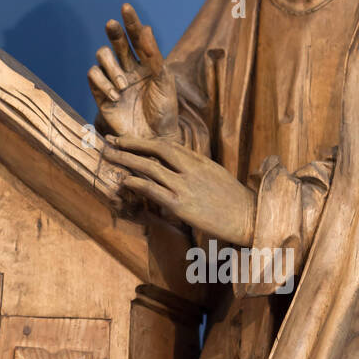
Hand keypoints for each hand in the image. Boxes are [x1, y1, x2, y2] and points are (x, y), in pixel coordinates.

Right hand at [88, 4, 179, 140]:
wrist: (153, 140)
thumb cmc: (164, 112)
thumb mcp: (164, 82)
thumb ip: (155, 57)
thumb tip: (146, 28)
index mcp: (147, 64)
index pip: (138, 38)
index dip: (131, 22)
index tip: (126, 7)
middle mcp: (128, 69)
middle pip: (116, 42)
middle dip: (114, 32)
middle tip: (112, 25)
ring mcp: (114, 81)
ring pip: (102, 57)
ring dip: (112, 67)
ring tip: (124, 85)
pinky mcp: (101, 94)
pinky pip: (93, 75)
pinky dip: (102, 82)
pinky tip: (115, 95)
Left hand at [102, 135, 254, 246]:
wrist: (249, 218)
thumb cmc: (234, 201)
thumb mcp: (216, 175)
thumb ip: (196, 168)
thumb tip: (179, 166)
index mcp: (200, 161)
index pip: (167, 145)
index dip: (144, 141)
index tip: (127, 139)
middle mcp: (191, 169)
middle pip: (156, 149)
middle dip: (130, 144)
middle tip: (110, 140)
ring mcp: (185, 186)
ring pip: (150, 167)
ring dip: (126, 160)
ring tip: (109, 156)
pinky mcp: (181, 205)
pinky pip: (153, 190)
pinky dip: (136, 183)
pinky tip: (124, 180)